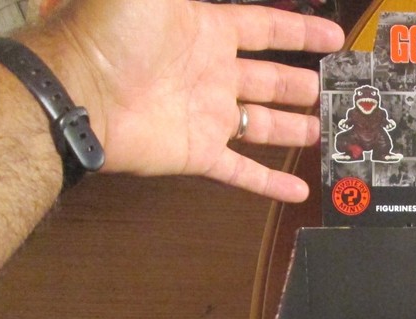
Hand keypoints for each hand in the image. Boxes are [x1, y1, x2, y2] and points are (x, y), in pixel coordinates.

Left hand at [26, 0, 343, 201]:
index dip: (301, 34)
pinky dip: (269, 184)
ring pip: (262, 125)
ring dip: (293, 129)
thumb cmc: (112, 32)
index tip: (334, 40)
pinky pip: (242, 170)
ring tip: (324, 134)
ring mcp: (206, 115)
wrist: (80, 91)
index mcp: (207, 30)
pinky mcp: (199, 152)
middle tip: (332, 93)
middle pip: (269, 80)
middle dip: (301, 85)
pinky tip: (298, 192)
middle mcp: (211, 73)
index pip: (266, 29)